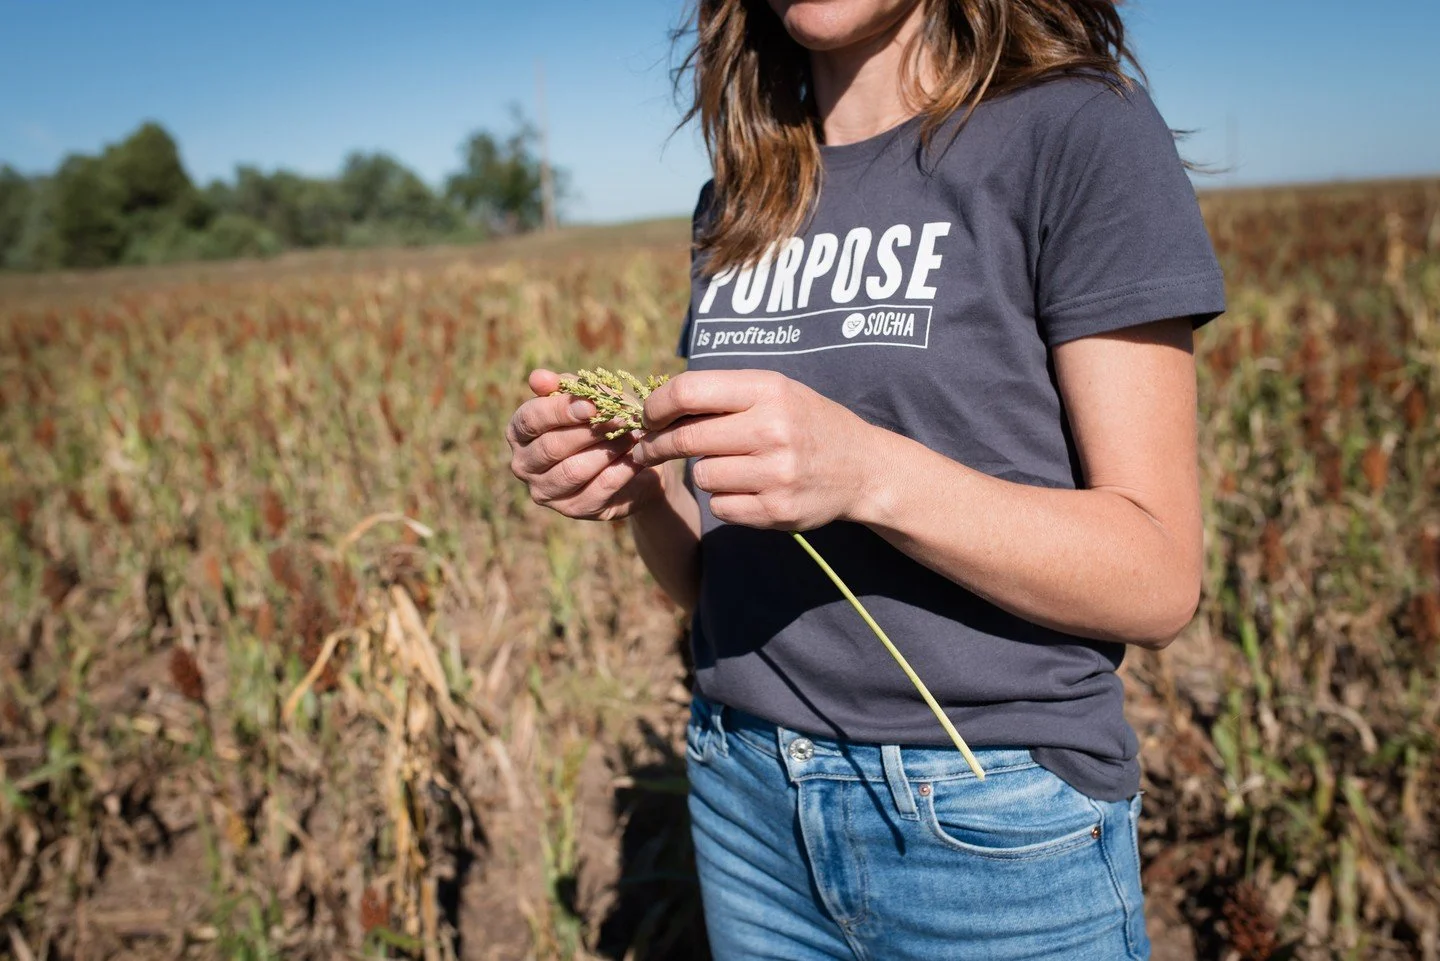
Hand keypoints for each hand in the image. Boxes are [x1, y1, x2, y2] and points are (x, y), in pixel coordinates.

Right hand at [506, 369, 666, 520]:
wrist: (630, 458)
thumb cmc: (600, 420)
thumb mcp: (586, 398)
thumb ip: (564, 387)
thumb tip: (538, 378)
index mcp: (519, 432)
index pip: (530, 420)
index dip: (560, 411)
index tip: (592, 405)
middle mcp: (523, 464)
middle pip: (551, 447)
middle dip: (589, 432)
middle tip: (622, 419)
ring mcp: (545, 491)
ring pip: (573, 470)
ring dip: (607, 450)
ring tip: (632, 435)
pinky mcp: (572, 509)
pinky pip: (598, 489)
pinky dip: (621, 470)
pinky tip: (637, 457)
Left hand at [632, 370, 878, 529]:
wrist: (862, 468)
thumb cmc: (804, 422)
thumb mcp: (774, 392)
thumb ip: (722, 395)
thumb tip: (655, 405)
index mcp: (767, 390)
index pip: (688, 392)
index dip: (656, 406)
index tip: (647, 417)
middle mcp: (772, 429)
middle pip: (685, 439)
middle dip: (656, 446)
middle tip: (648, 449)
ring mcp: (775, 474)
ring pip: (702, 476)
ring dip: (703, 472)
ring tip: (728, 465)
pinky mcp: (775, 510)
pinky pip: (720, 506)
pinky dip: (723, 499)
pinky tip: (746, 488)